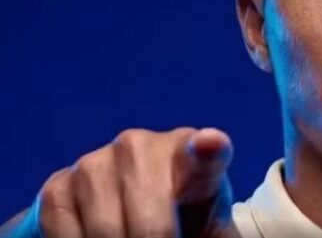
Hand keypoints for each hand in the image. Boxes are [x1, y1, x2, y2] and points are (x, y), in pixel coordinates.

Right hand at [4, 127, 240, 237]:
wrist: (141, 223)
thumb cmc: (186, 226)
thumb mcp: (211, 231)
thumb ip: (212, 232)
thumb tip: (201, 196)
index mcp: (193, 156)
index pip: (206, 151)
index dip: (209, 148)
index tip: (211, 144)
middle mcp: (142, 146)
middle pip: (151, 223)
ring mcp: (96, 162)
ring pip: (106, 232)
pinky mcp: (58, 185)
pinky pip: (65, 234)